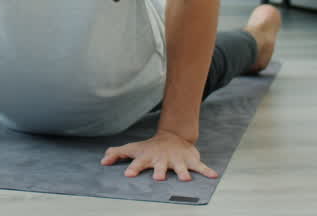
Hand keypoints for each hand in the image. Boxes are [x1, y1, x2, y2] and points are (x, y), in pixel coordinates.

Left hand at [101, 130, 218, 181]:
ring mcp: (177, 160)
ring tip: (185, 179)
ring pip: (180, 167)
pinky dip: (207, 171)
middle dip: (159, 172)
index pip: (138, 163)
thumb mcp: (133, 149)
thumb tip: (102, 160)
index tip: (128, 174)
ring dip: (182, 172)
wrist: (173, 137)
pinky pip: (200, 167)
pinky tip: (213, 176)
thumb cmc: (150, 147)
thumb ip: (117, 153)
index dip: (132, 168)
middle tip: (158, 178)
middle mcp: (162, 159)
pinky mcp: (190, 161)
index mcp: (148, 158)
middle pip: (160, 167)